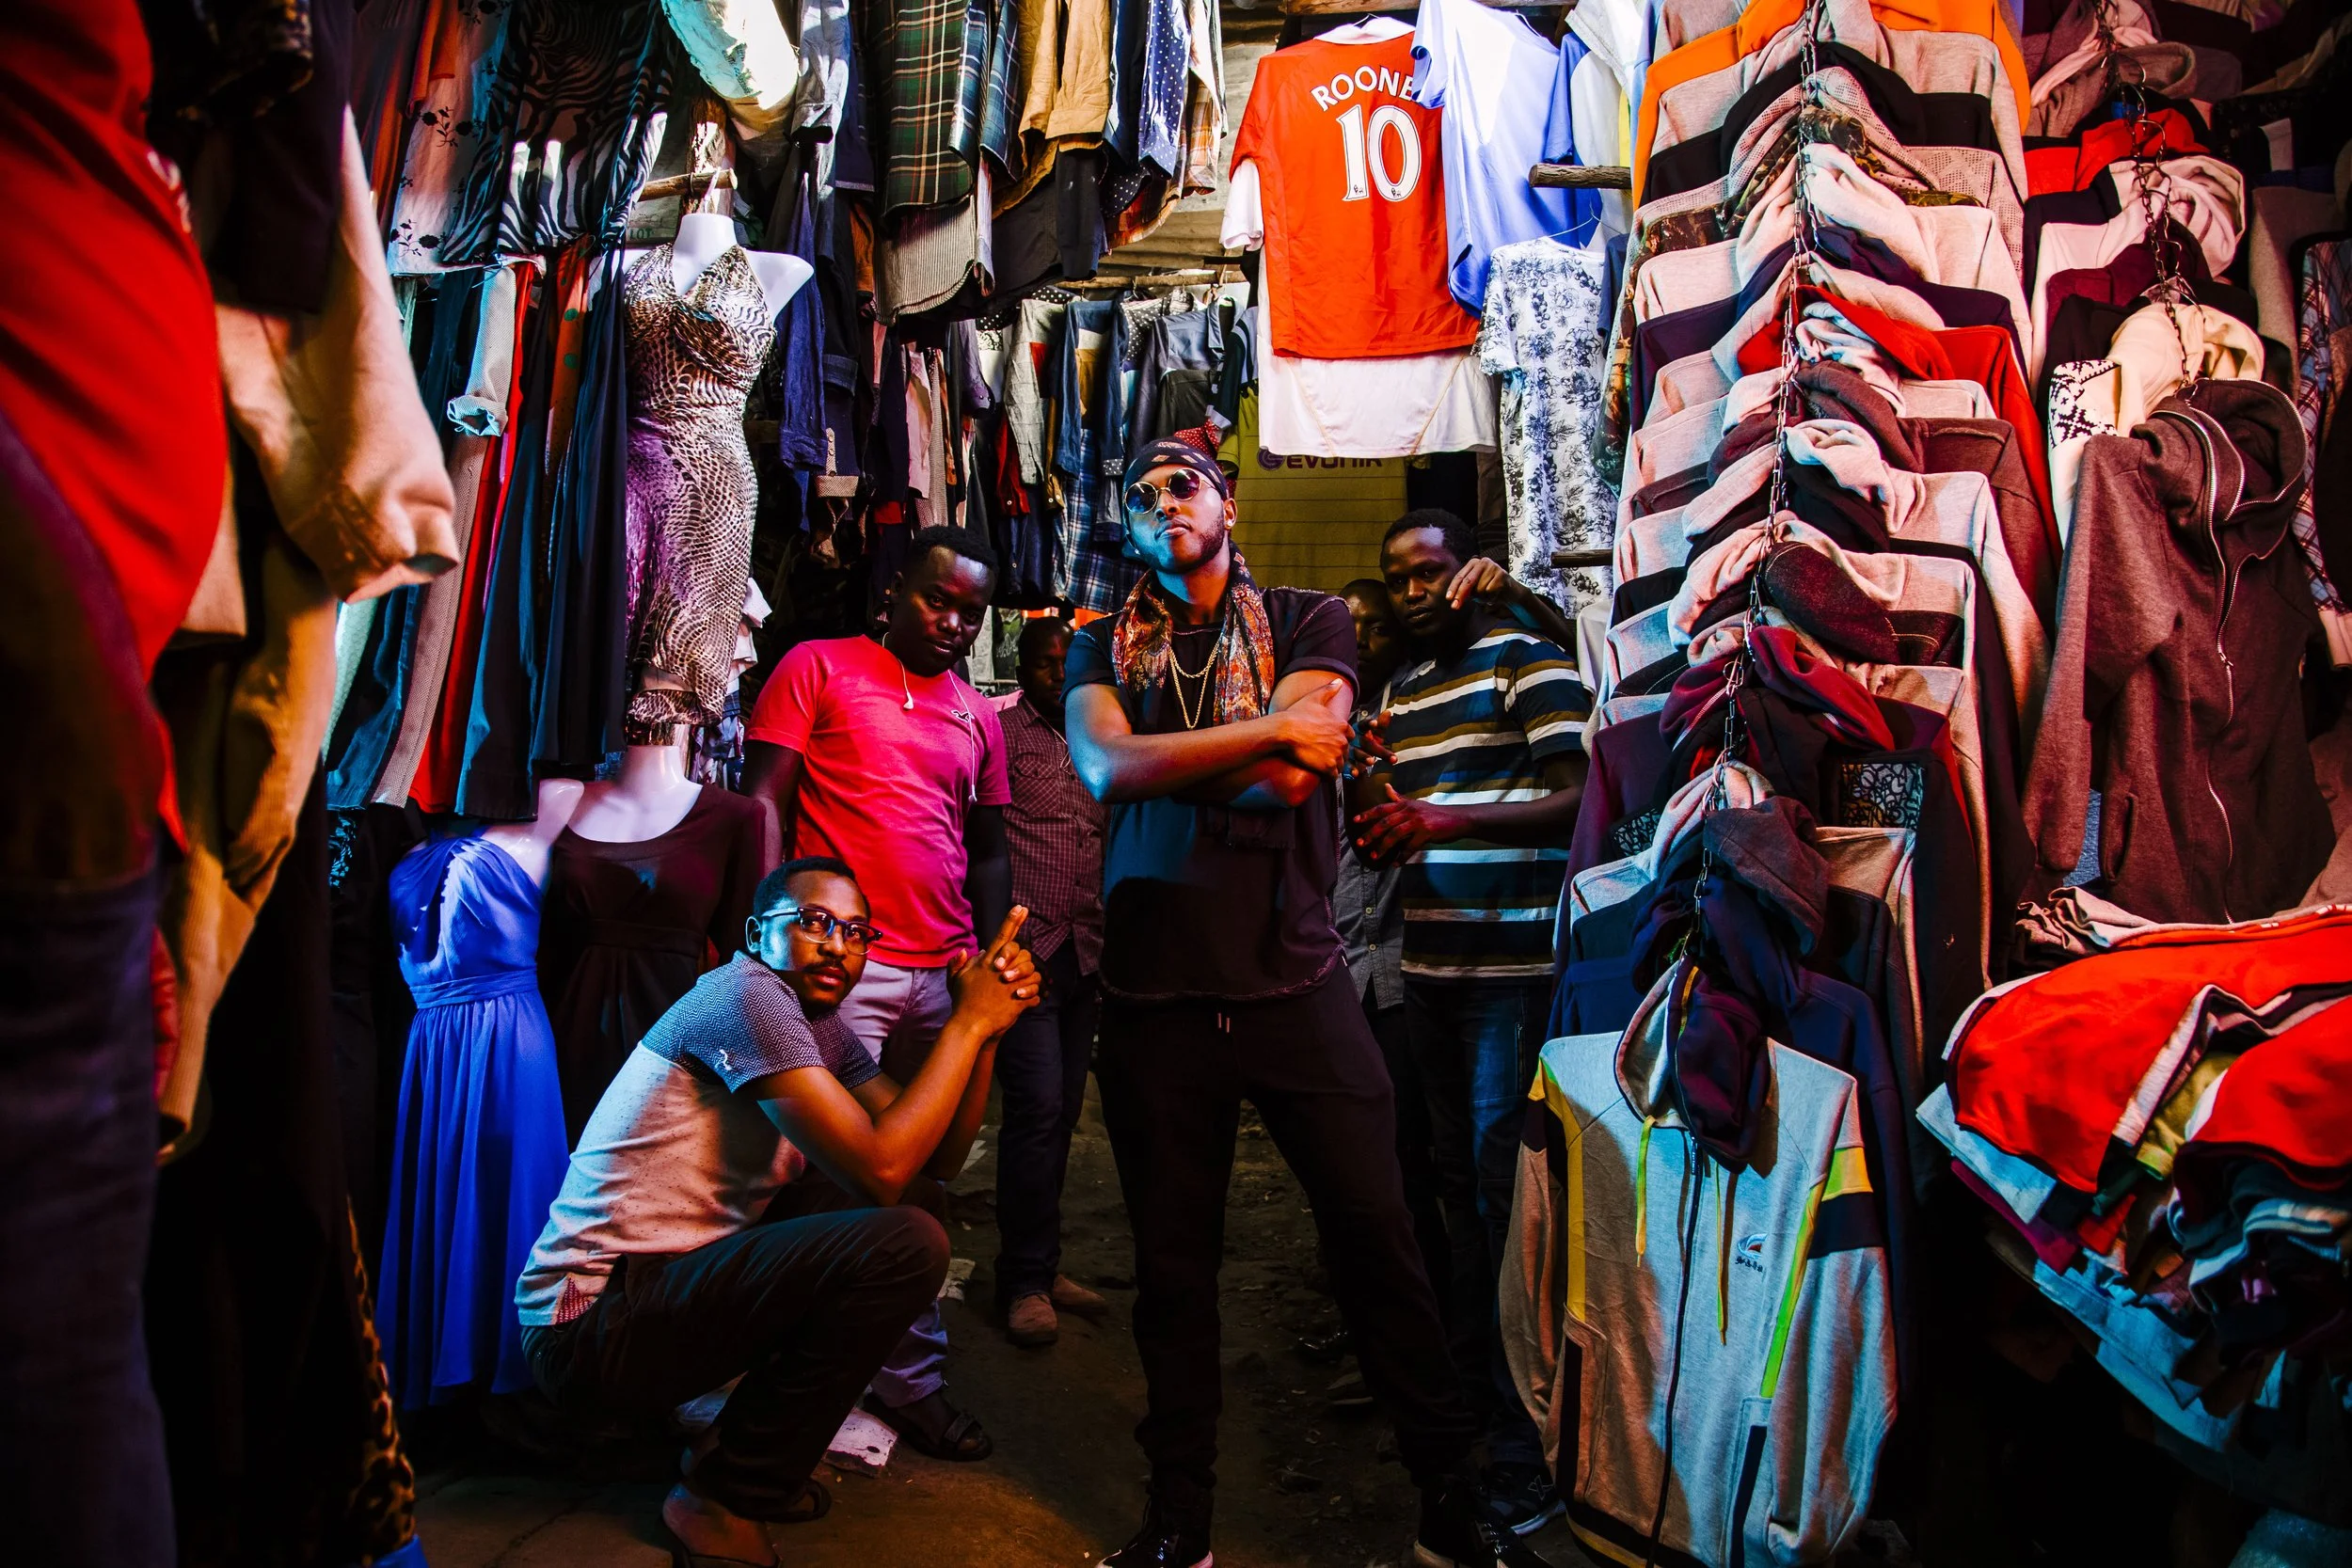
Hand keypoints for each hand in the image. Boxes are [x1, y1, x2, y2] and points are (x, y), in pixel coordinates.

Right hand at [948, 908, 1041, 1035]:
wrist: (969, 1025)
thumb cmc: (962, 1002)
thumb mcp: (955, 980)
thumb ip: (959, 963)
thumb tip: (968, 950)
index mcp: (987, 962)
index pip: (1002, 936)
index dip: (1012, 920)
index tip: (1021, 908)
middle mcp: (1001, 970)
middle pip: (1023, 953)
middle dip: (1024, 961)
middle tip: (1015, 974)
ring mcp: (1011, 985)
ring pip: (1033, 973)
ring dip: (1029, 981)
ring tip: (1020, 990)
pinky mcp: (1018, 1001)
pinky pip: (1034, 994)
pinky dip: (1032, 998)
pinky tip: (1023, 1003)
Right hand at [1272, 679, 1352, 774]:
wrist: (1284, 730)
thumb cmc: (1297, 714)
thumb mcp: (1314, 698)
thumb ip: (1329, 690)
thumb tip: (1338, 681)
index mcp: (1341, 725)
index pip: (1349, 736)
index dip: (1340, 738)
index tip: (1330, 741)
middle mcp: (1342, 740)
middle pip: (1346, 751)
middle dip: (1337, 753)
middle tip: (1324, 753)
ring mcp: (1336, 754)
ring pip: (1341, 764)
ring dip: (1333, 765)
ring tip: (1321, 763)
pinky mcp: (1328, 767)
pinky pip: (1334, 775)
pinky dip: (1329, 775)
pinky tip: (1320, 771)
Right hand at [1345, 707, 1396, 779]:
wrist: (1347, 753)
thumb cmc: (1365, 742)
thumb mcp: (1374, 734)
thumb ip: (1381, 725)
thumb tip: (1388, 712)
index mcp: (1359, 729)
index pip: (1364, 725)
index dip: (1370, 724)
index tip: (1375, 724)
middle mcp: (1353, 739)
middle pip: (1365, 742)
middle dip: (1375, 749)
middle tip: (1382, 750)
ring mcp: (1348, 750)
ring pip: (1356, 753)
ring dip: (1363, 757)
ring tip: (1371, 761)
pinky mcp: (1345, 760)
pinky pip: (1348, 765)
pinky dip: (1351, 769)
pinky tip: (1356, 773)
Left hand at [1352, 784, 1468, 864]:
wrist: (1458, 818)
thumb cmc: (1435, 813)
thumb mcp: (1416, 804)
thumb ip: (1399, 798)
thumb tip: (1386, 787)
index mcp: (1405, 804)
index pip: (1382, 808)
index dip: (1368, 814)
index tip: (1354, 820)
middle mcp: (1410, 811)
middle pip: (1385, 823)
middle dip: (1371, 834)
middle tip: (1361, 843)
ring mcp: (1418, 821)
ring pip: (1395, 835)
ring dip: (1383, 847)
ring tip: (1375, 856)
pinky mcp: (1427, 833)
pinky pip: (1410, 847)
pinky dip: (1402, 857)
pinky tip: (1396, 864)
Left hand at [1446, 556, 1529, 613]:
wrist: (1513, 593)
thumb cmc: (1491, 591)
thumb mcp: (1475, 589)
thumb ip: (1465, 591)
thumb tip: (1453, 598)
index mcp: (1473, 563)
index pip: (1460, 576)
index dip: (1453, 588)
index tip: (1449, 599)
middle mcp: (1483, 562)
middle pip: (1468, 581)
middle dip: (1460, 595)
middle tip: (1455, 607)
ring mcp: (1493, 566)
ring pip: (1479, 588)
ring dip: (1483, 597)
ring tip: (1490, 595)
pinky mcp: (1502, 574)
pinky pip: (1490, 591)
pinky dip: (1492, 597)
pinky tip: (1497, 595)